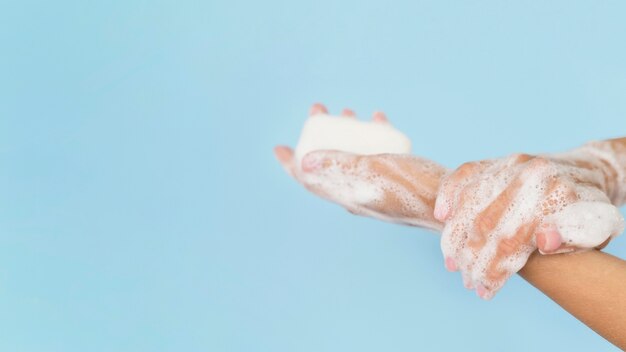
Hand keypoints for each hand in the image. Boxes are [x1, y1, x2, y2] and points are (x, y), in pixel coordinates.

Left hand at [274, 103, 446, 229]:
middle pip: (329, 163)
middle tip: (319, 110)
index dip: (290, 164)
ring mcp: (375, 186)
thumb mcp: (374, 171)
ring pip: (352, 156)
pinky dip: (372, 136)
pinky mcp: (393, 178)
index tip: (278, 147)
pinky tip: (378, 119)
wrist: (452, 204)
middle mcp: (357, 192)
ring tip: (347, 110)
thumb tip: (302, 163)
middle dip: (320, 136)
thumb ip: (340, 166)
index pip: (309, 181)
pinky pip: (376, 155)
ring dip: (346, 132)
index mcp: (347, 195)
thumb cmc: (414, 188)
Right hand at [434, 153, 624, 298]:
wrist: (586, 173)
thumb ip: (573, 238)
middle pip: (486, 221)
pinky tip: (441, 216)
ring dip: (455, 235)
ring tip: (451, 263)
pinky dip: (448, 194)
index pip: (512, 238)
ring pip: (469, 200)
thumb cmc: (587, 210)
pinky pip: (464, 174)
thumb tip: (544, 240)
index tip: (485, 291)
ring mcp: (509, 164)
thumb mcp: (595, 229)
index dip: (494, 268)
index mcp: (556, 192)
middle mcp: (529, 174)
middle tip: (467, 281)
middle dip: (471, 257)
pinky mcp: (495, 161)